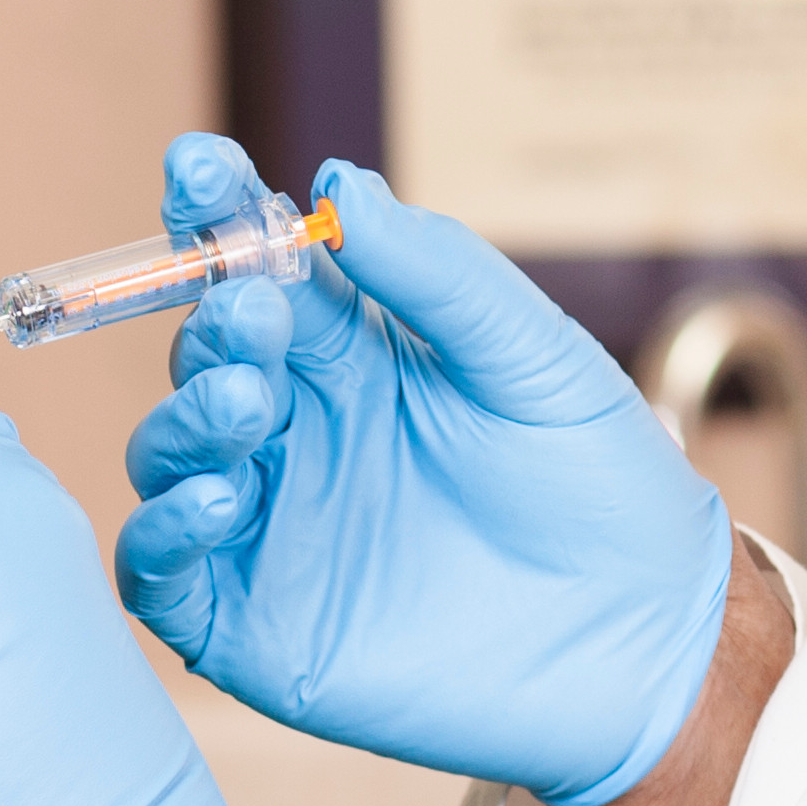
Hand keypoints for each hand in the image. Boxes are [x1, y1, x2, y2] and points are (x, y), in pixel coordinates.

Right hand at [115, 138, 731, 805]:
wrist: (647, 638)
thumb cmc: (599, 486)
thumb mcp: (530, 356)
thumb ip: (435, 274)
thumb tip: (340, 185)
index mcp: (352, 356)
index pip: (258, 268)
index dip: (217, 212)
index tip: (199, 167)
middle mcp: (296, 432)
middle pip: (205, 354)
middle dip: (214, 321)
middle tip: (255, 312)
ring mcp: (270, 526)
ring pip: (168, 452)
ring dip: (188, 415)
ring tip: (250, 402)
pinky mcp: (253, 623)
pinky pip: (159, 572)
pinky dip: (163, 528)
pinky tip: (224, 496)